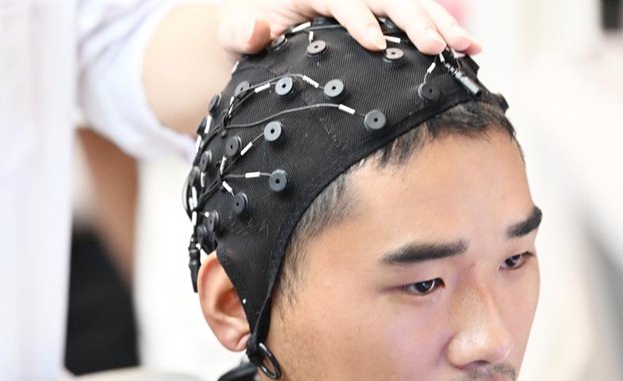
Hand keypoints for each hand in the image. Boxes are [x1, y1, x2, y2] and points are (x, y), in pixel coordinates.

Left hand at [219, 0, 480, 57]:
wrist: (259, 18)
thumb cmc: (248, 26)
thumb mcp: (235, 31)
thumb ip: (242, 33)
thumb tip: (259, 31)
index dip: (359, 20)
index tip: (375, 45)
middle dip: (416, 20)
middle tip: (437, 49)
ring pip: (411, 3)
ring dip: (442, 24)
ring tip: (469, 50)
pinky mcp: (381, 11)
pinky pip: (416, 15)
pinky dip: (441, 29)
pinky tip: (468, 52)